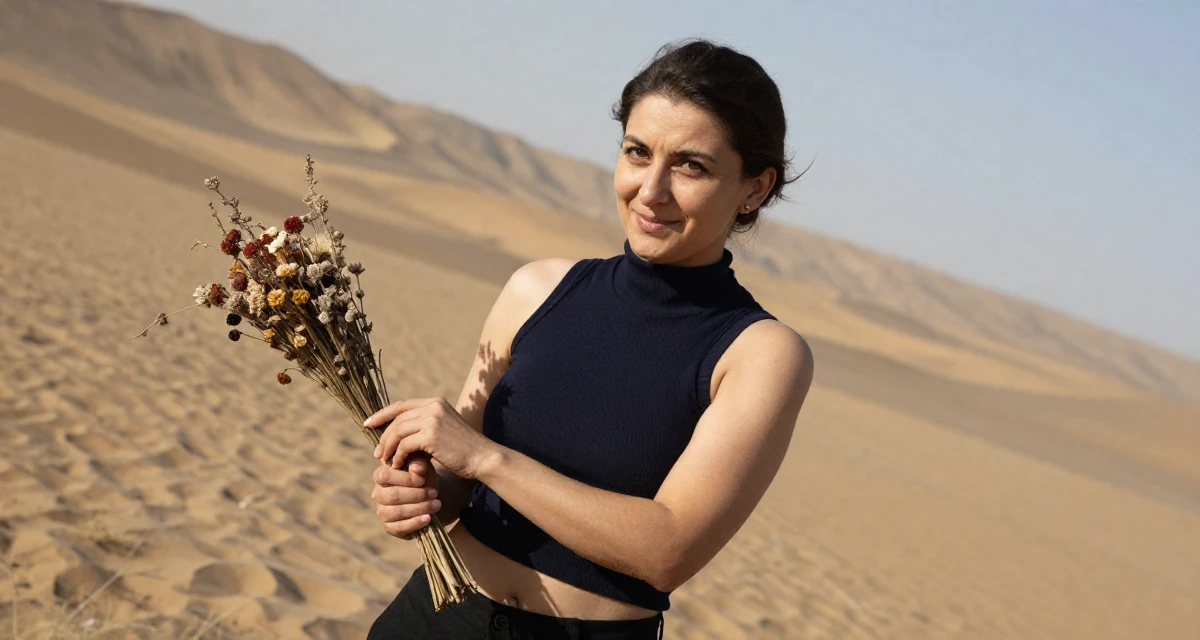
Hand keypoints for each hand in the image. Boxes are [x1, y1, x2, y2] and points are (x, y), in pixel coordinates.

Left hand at [366, 397, 498, 479]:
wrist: (482, 458)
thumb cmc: (462, 449)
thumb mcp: (443, 430)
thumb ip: (424, 426)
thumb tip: (397, 432)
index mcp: (435, 402)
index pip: (401, 405)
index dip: (382, 414)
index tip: (368, 424)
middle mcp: (433, 406)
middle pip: (397, 419)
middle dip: (384, 436)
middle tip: (377, 453)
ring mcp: (432, 419)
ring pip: (398, 432)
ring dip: (388, 448)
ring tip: (385, 461)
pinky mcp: (431, 435)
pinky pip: (404, 445)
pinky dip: (398, 456)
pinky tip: (398, 466)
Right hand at [372, 458, 440, 539]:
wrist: (430, 497)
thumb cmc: (423, 477)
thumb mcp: (423, 466)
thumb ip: (419, 463)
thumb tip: (417, 469)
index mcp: (381, 475)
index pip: (385, 476)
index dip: (405, 479)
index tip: (423, 479)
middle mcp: (378, 494)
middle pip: (392, 496)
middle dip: (416, 495)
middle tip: (434, 493)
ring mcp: (382, 512)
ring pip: (397, 512)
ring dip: (419, 508)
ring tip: (436, 504)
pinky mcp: (389, 527)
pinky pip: (399, 528)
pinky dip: (415, 523)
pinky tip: (428, 518)